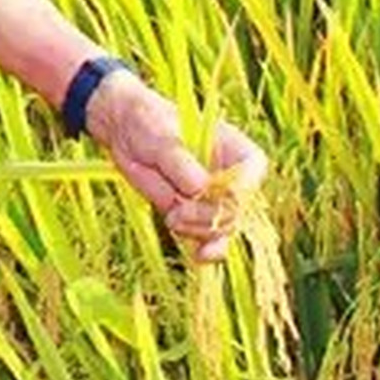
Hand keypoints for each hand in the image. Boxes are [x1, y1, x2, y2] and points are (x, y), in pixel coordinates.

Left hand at [86, 71, 269, 262]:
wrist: (127, 132)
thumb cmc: (150, 123)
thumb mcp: (162, 137)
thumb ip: (180, 161)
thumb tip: (200, 188)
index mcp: (236, 148)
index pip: (251, 172)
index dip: (238, 190)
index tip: (211, 193)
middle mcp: (232, 177)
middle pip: (235, 208)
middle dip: (208, 217)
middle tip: (176, 213)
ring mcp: (215, 199)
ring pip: (222, 228)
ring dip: (199, 231)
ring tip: (172, 218)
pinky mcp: (197, 215)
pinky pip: (211, 240)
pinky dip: (207, 250)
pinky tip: (198, 257)